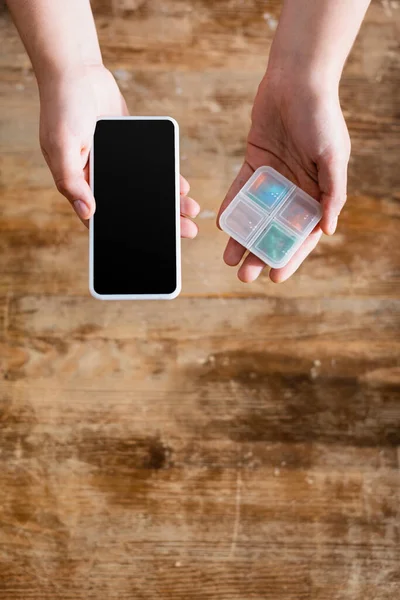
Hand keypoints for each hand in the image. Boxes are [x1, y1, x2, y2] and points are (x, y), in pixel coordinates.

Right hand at [39, 64, 198, 236]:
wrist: (77, 70)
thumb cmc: (62, 107)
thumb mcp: (62, 147)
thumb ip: (72, 181)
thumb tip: (88, 212)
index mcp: (80, 184)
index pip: (105, 220)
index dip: (128, 235)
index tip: (154, 247)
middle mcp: (100, 178)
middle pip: (133, 208)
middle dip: (161, 221)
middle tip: (186, 231)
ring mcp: (117, 164)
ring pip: (146, 191)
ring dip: (169, 202)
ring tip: (190, 211)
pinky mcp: (132, 148)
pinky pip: (153, 168)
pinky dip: (168, 177)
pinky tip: (183, 186)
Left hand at [218, 73, 350, 282]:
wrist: (296, 80)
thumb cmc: (321, 116)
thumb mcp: (333, 156)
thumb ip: (332, 192)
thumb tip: (327, 229)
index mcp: (317, 192)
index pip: (302, 233)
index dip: (290, 257)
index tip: (275, 277)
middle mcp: (295, 189)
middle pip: (275, 231)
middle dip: (260, 254)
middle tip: (245, 275)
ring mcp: (274, 178)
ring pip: (256, 216)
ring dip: (243, 238)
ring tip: (229, 260)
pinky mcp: (255, 163)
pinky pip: (242, 191)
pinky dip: (233, 208)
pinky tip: (222, 226)